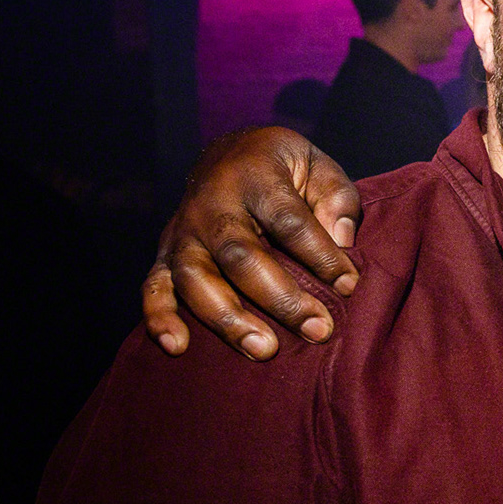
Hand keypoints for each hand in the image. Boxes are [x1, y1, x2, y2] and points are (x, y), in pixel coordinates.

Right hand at [142, 129, 362, 358]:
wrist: (228, 153)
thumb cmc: (284, 168)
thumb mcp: (317, 166)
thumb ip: (336, 200)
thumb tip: (343, 243)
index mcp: (255, 176)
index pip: (288, 220)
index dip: (320, 255)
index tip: (349, 285)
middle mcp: (212, 204)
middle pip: (240, 255)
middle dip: (281, 298)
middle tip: (318, 329)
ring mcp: (183, 231)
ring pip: (195, 278)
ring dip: (229, 319)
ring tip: (264, 350)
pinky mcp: (166, 253)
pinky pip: (153, 287)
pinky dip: (159, 318)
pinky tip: (178, 347)